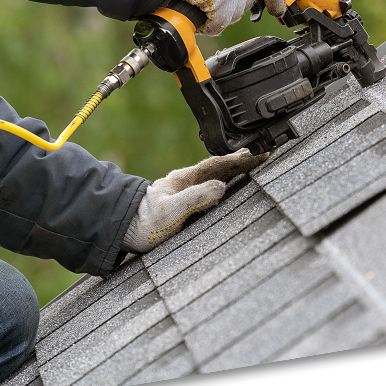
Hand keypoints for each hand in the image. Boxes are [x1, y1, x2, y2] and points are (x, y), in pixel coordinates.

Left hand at [120, 148, 268, 252]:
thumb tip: (222, 186)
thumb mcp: (172, 210)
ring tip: (251, 165)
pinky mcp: (183, 203)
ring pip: (214, 175)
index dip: (240, 160)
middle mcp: (186, 182)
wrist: (123, 231)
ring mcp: (184, 191)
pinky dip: (224, 181)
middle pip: (219, 167)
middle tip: (262, 155)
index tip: (259, 154)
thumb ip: (196, 197)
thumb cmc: (145, 223)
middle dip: (241, 161)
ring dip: (234, 170)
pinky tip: (228, 186)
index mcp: (185, 179)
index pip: (219, 164)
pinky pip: (209, 187)